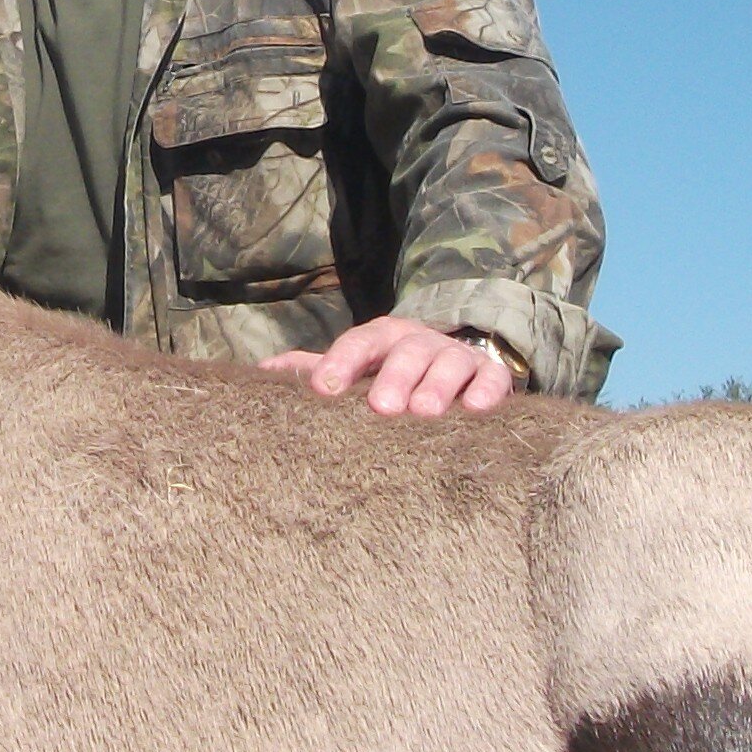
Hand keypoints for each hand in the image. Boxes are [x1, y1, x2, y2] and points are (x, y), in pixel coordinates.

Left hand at [254, 314, 519, 416]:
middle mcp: (419, 342)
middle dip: (394, 377)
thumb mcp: (355, 368)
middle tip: (382, 408)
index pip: (358, 343)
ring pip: (449, 363)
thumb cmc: (390, 374)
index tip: (324, 389)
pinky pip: (492, 379)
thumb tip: (259, 374)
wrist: (455, 366)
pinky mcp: (490, 375)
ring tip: (424, 413)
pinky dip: (485, 392)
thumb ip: (313, 370)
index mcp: (381, 338)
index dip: (340, 362)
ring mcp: (457, 356)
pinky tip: (474, 410)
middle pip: (406, 351)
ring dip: (437, 386)